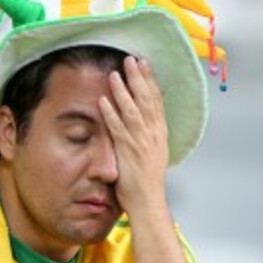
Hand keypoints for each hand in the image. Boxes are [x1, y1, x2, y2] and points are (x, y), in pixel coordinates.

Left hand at [98, 57, 168, 217]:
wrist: (148, 202)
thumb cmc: (147, 184)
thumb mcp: (151, 155)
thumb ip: (146, 138)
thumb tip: (142, 125)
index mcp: (159, 134)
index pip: (156, 101)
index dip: (150, 81)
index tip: (145, 64)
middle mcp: (152, 134)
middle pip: (146, 99)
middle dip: (138, 78)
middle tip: (131, 59)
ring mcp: (140, 142)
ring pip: (132, 109)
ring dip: (123, 90)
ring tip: (114, 73)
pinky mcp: (127, 151)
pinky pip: (117, 128)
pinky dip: (110, 113)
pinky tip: (103, 101)